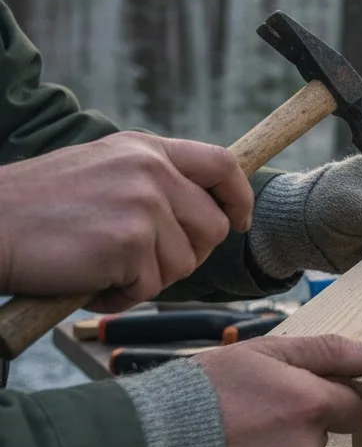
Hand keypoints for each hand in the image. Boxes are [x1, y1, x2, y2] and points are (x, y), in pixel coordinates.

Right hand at [0, 131, 252, 310]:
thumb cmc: (36, 209)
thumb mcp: (102, 170)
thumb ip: (151, 181)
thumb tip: (201, 212)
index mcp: (146, 149)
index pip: (222, 164)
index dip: (239, 197)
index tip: (239, 222)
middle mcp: (151, 171)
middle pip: (213, 227)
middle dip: (187, 256)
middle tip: (142, 265)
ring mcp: (143, 204)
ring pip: (183, 263)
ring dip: (147, 280)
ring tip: (102, 271)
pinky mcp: (128, 242)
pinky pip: (149, 287)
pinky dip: (121, 297)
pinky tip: (88, 284)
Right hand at [194, 334, 361, 446]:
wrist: (149, 446)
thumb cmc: (204, 391)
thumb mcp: (267, 352)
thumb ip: (329, 351)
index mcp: (311, 405)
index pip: (354, 404)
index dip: (333, 394)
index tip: (308, 390)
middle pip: (322, 431)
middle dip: (298, 419)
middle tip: (256, 407)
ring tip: (236, 434)